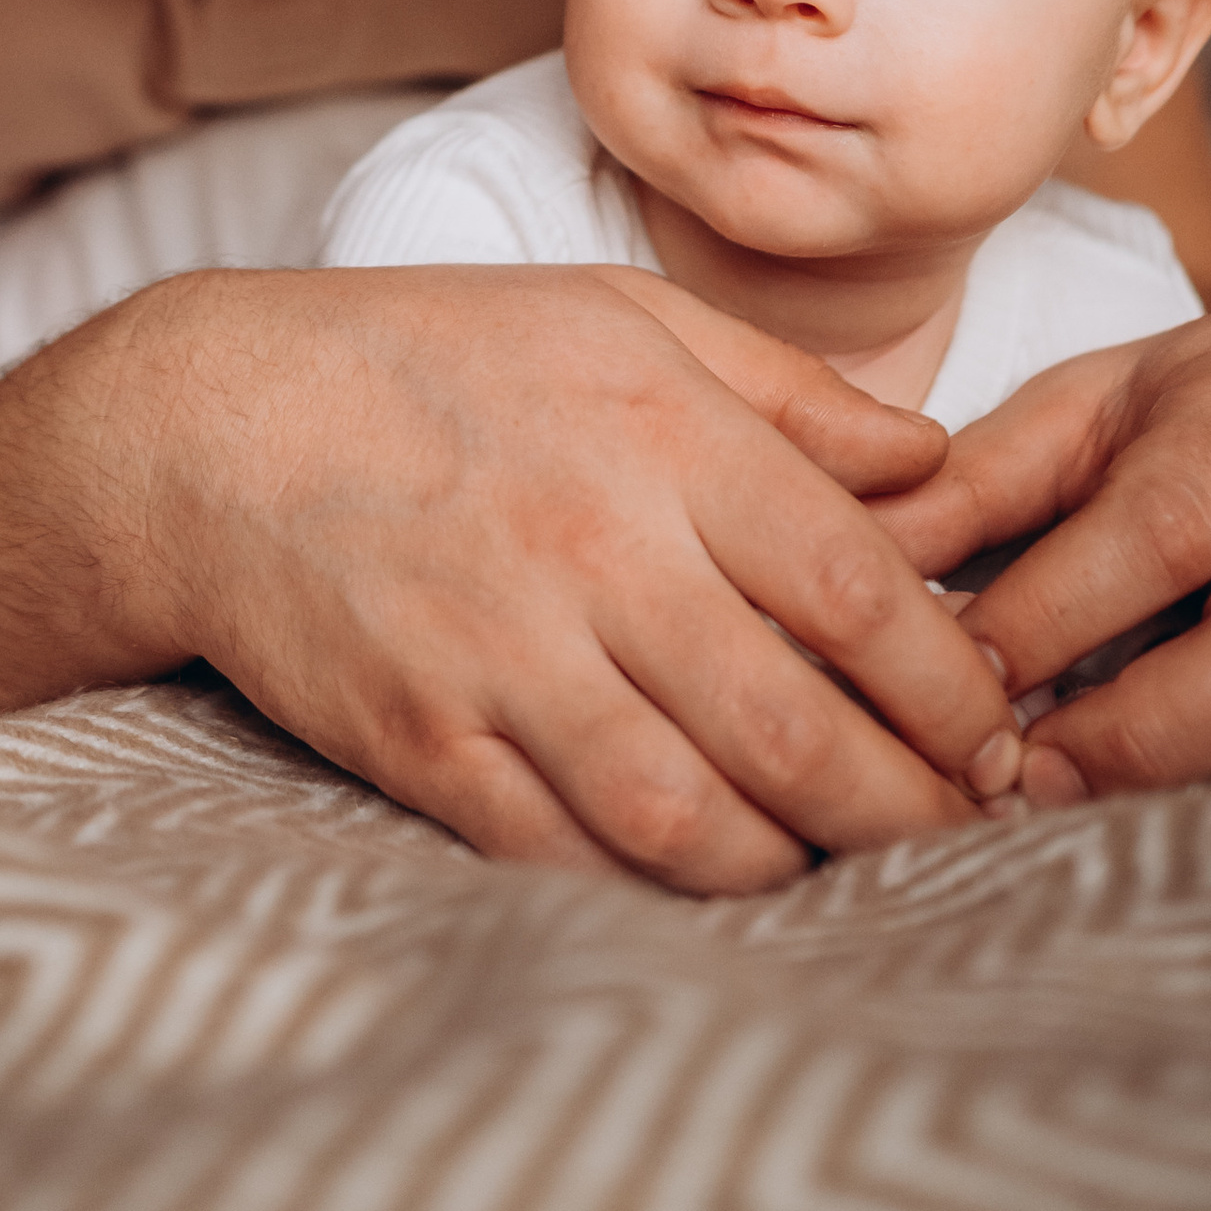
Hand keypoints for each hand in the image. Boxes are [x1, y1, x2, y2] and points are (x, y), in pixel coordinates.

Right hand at [52, 257, 1024, 893]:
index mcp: (662, 439)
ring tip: (847, 867)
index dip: (957, 688)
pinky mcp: (421, 745)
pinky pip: (566, 859)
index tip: (1002, 736)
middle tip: (964, 839)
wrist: (208, 425)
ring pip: (693, 823)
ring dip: (793, 869)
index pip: (861, 591)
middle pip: (799, 732)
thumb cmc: (435, 359)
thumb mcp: (621, 318)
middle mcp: (593, 552)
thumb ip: (791, 397)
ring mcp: (500, 659)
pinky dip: (653, 893)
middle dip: (910, 812)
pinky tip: (706, 882)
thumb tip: (935, 471)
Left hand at [869, 296, 1210, 805]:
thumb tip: (849, 554)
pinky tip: (1178, 845)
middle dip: (1141, 736)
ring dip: (1204, 795)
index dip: (1050, 618)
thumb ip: (979, 479)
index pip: (1156, 532)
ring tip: (1082, 833)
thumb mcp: (1102, 402)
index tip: (953, 687)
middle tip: (1019, 785)